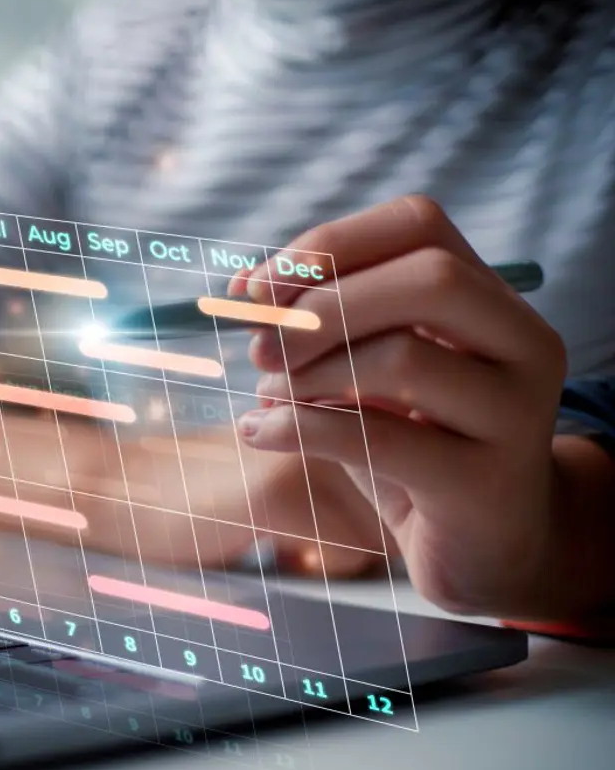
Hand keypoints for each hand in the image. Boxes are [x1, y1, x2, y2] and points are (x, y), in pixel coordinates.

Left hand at [234, 195, 570, 616]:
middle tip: (260, 349)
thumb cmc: (411, 443)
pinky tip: (260, 431)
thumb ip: (322, 321)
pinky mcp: (485, 483)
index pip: (419, 224)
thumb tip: (245, 290)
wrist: (481, 546)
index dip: (328, 245)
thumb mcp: (366, 368)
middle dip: (323, 307)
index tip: (254, 288)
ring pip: (404, 357)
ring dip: (308, 375)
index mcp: (492, 298)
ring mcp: (516, 414)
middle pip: (430, 279)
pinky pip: (381, 440)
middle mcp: (524, 343)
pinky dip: (299, 428)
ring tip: (270, 396)